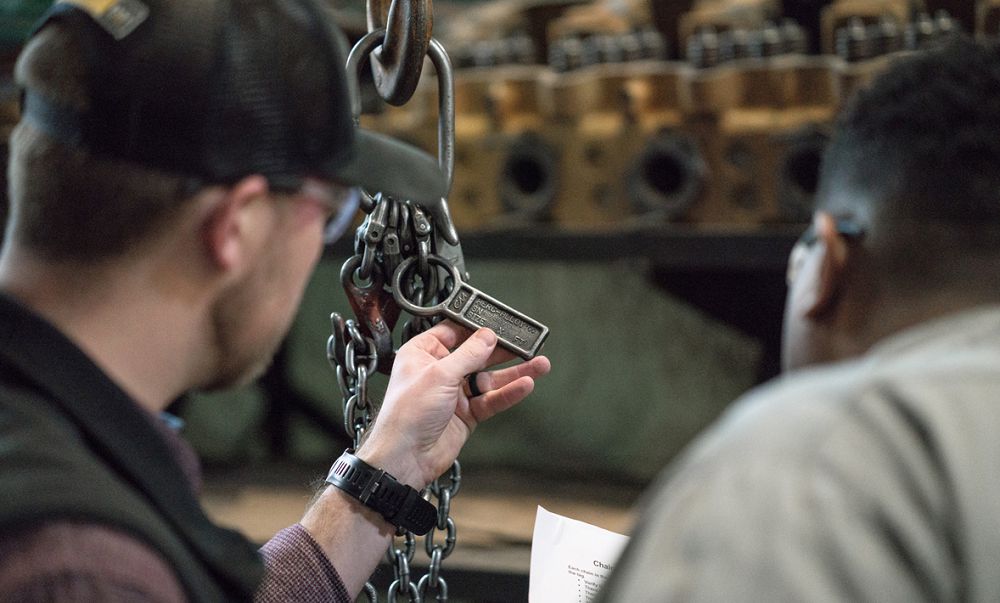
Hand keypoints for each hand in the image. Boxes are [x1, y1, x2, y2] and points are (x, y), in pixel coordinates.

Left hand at [357, 321, 550, 487]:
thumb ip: (468, 354)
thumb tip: (487, 335)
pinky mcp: (466, 413)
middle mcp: (438, 371)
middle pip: (477, 354)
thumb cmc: (407, 414)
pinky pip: (491, 399)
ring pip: (489, 378)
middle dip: (503, 350)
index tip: (500, 322)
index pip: (454, 331)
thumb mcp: (439, 374)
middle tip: (527, 343)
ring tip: (539, 364)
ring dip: (514, 372)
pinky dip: (508, 393)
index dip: (477, 326)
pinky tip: (525, 385)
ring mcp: (454, 393)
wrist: (405, 458)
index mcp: (422, 353)